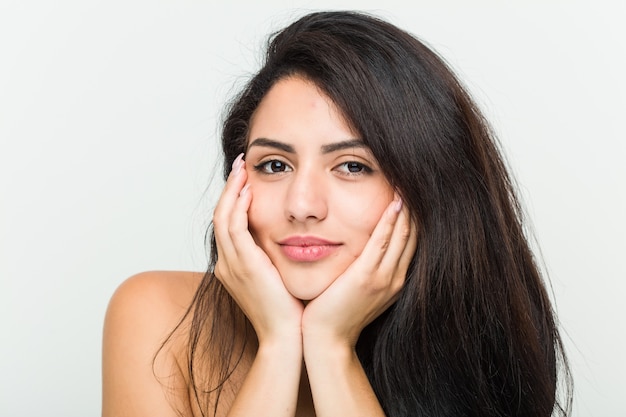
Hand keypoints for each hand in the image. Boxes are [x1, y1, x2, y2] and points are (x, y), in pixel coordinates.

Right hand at [212, 154, 303, 343]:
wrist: (286, 336)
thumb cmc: (287, 310)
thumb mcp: (276, 279)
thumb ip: (273, 257)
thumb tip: (287, 238)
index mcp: (232, 267)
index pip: (227, 224)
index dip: (233, 199)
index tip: (245, 180)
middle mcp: (226, 264)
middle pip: (220, 215)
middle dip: (229, 187)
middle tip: (241, 165)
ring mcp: (231, 265)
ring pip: (223, 216)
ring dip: (232, 190)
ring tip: (243, 169)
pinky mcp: (244, 265)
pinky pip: (235, 227)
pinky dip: (239, 206)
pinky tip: (250, 190)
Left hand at [301, 196, 416, 347]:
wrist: (327, 340)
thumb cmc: (336, 312)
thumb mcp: (359, 289)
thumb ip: (366, 269)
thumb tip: (363, 249)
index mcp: (395, 280)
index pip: (411, 241)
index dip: (414, 217)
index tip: (413, 193)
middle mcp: (395, 278)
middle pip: (413, 235)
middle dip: (415, 208)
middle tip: (415, 181)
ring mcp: (383, 278)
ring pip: (402, 235)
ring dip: (406, 209)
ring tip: (407, 183)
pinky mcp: (366, 278)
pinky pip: (382, 242)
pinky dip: (389, 222)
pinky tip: (394, 203)